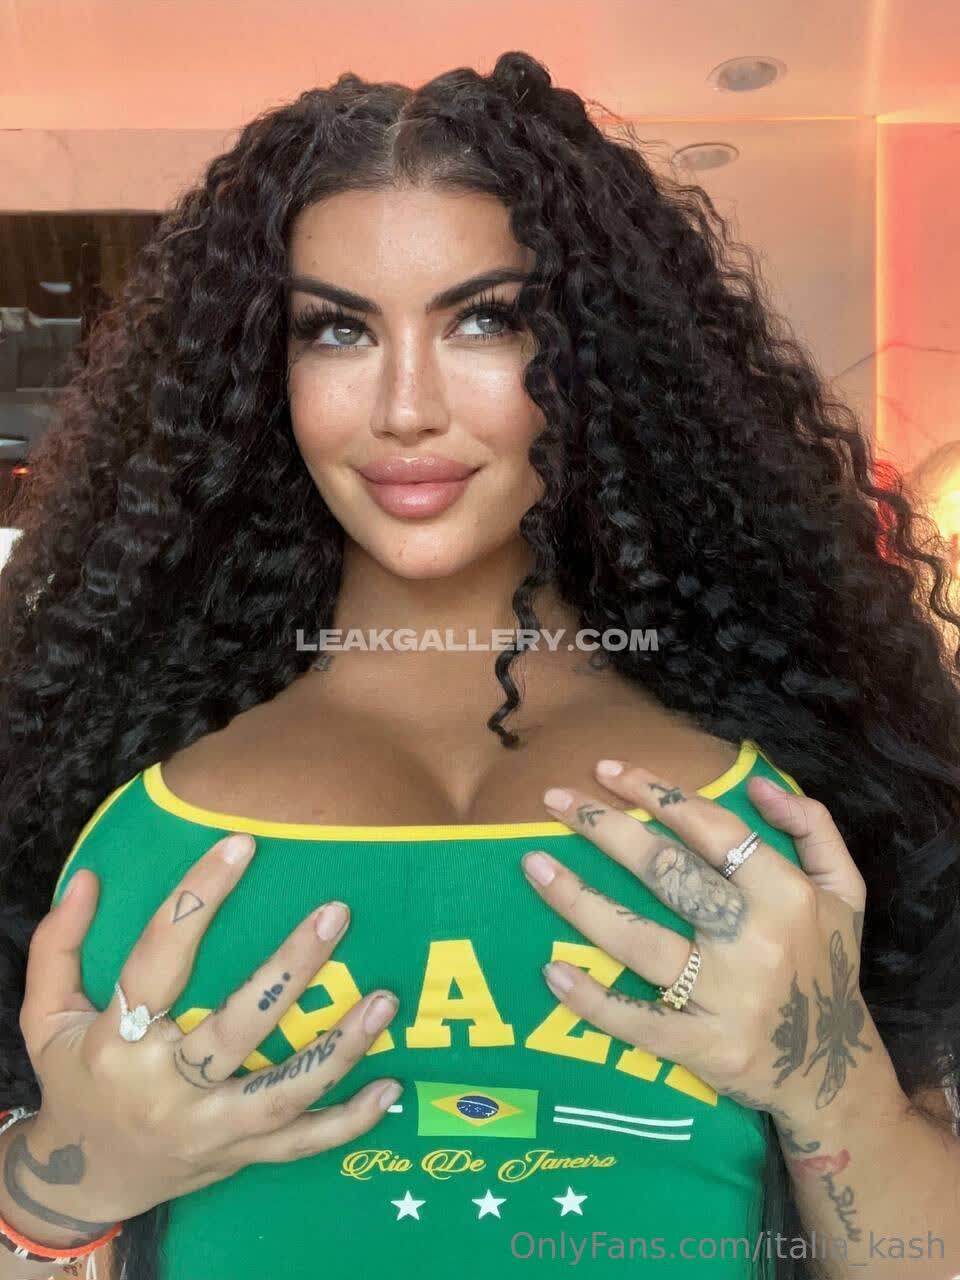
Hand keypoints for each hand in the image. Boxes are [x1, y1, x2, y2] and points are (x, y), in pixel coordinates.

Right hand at [15, 834, 400, 1241]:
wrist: (83, 1181)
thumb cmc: (77, 1079)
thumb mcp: (46, 1017)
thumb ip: (58, 946)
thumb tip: (87, 876)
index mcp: (115, 1042)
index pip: (158, 959)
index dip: (197, 898)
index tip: (241, 844)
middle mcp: (163, 1088)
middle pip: (236, 1028)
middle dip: (290, 969)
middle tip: (336, 911)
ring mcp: (208, 1130)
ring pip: (281, 1092)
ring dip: (339, 1049)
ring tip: (385, 1000)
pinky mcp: (238, 1158)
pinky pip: (300, 1145)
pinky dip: (349, 1123)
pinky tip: (391, 1088)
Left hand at [519, 756, 876, 1126]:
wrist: (833, 1073)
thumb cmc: (826, 966)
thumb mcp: (845, 892)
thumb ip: (814, 828)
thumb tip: (758, 786)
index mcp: (788, 896)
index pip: (713, 829)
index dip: (658, 793)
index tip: (607, 770)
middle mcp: (755, 942)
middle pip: (666, 873)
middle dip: (604, 828)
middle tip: (554, 798)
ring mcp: (725, 999)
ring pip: (638, 942)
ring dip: (578, 900)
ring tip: (533, 865)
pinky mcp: (701, 1048)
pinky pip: (637, 1021)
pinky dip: (592, 999)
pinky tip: (552, 970)